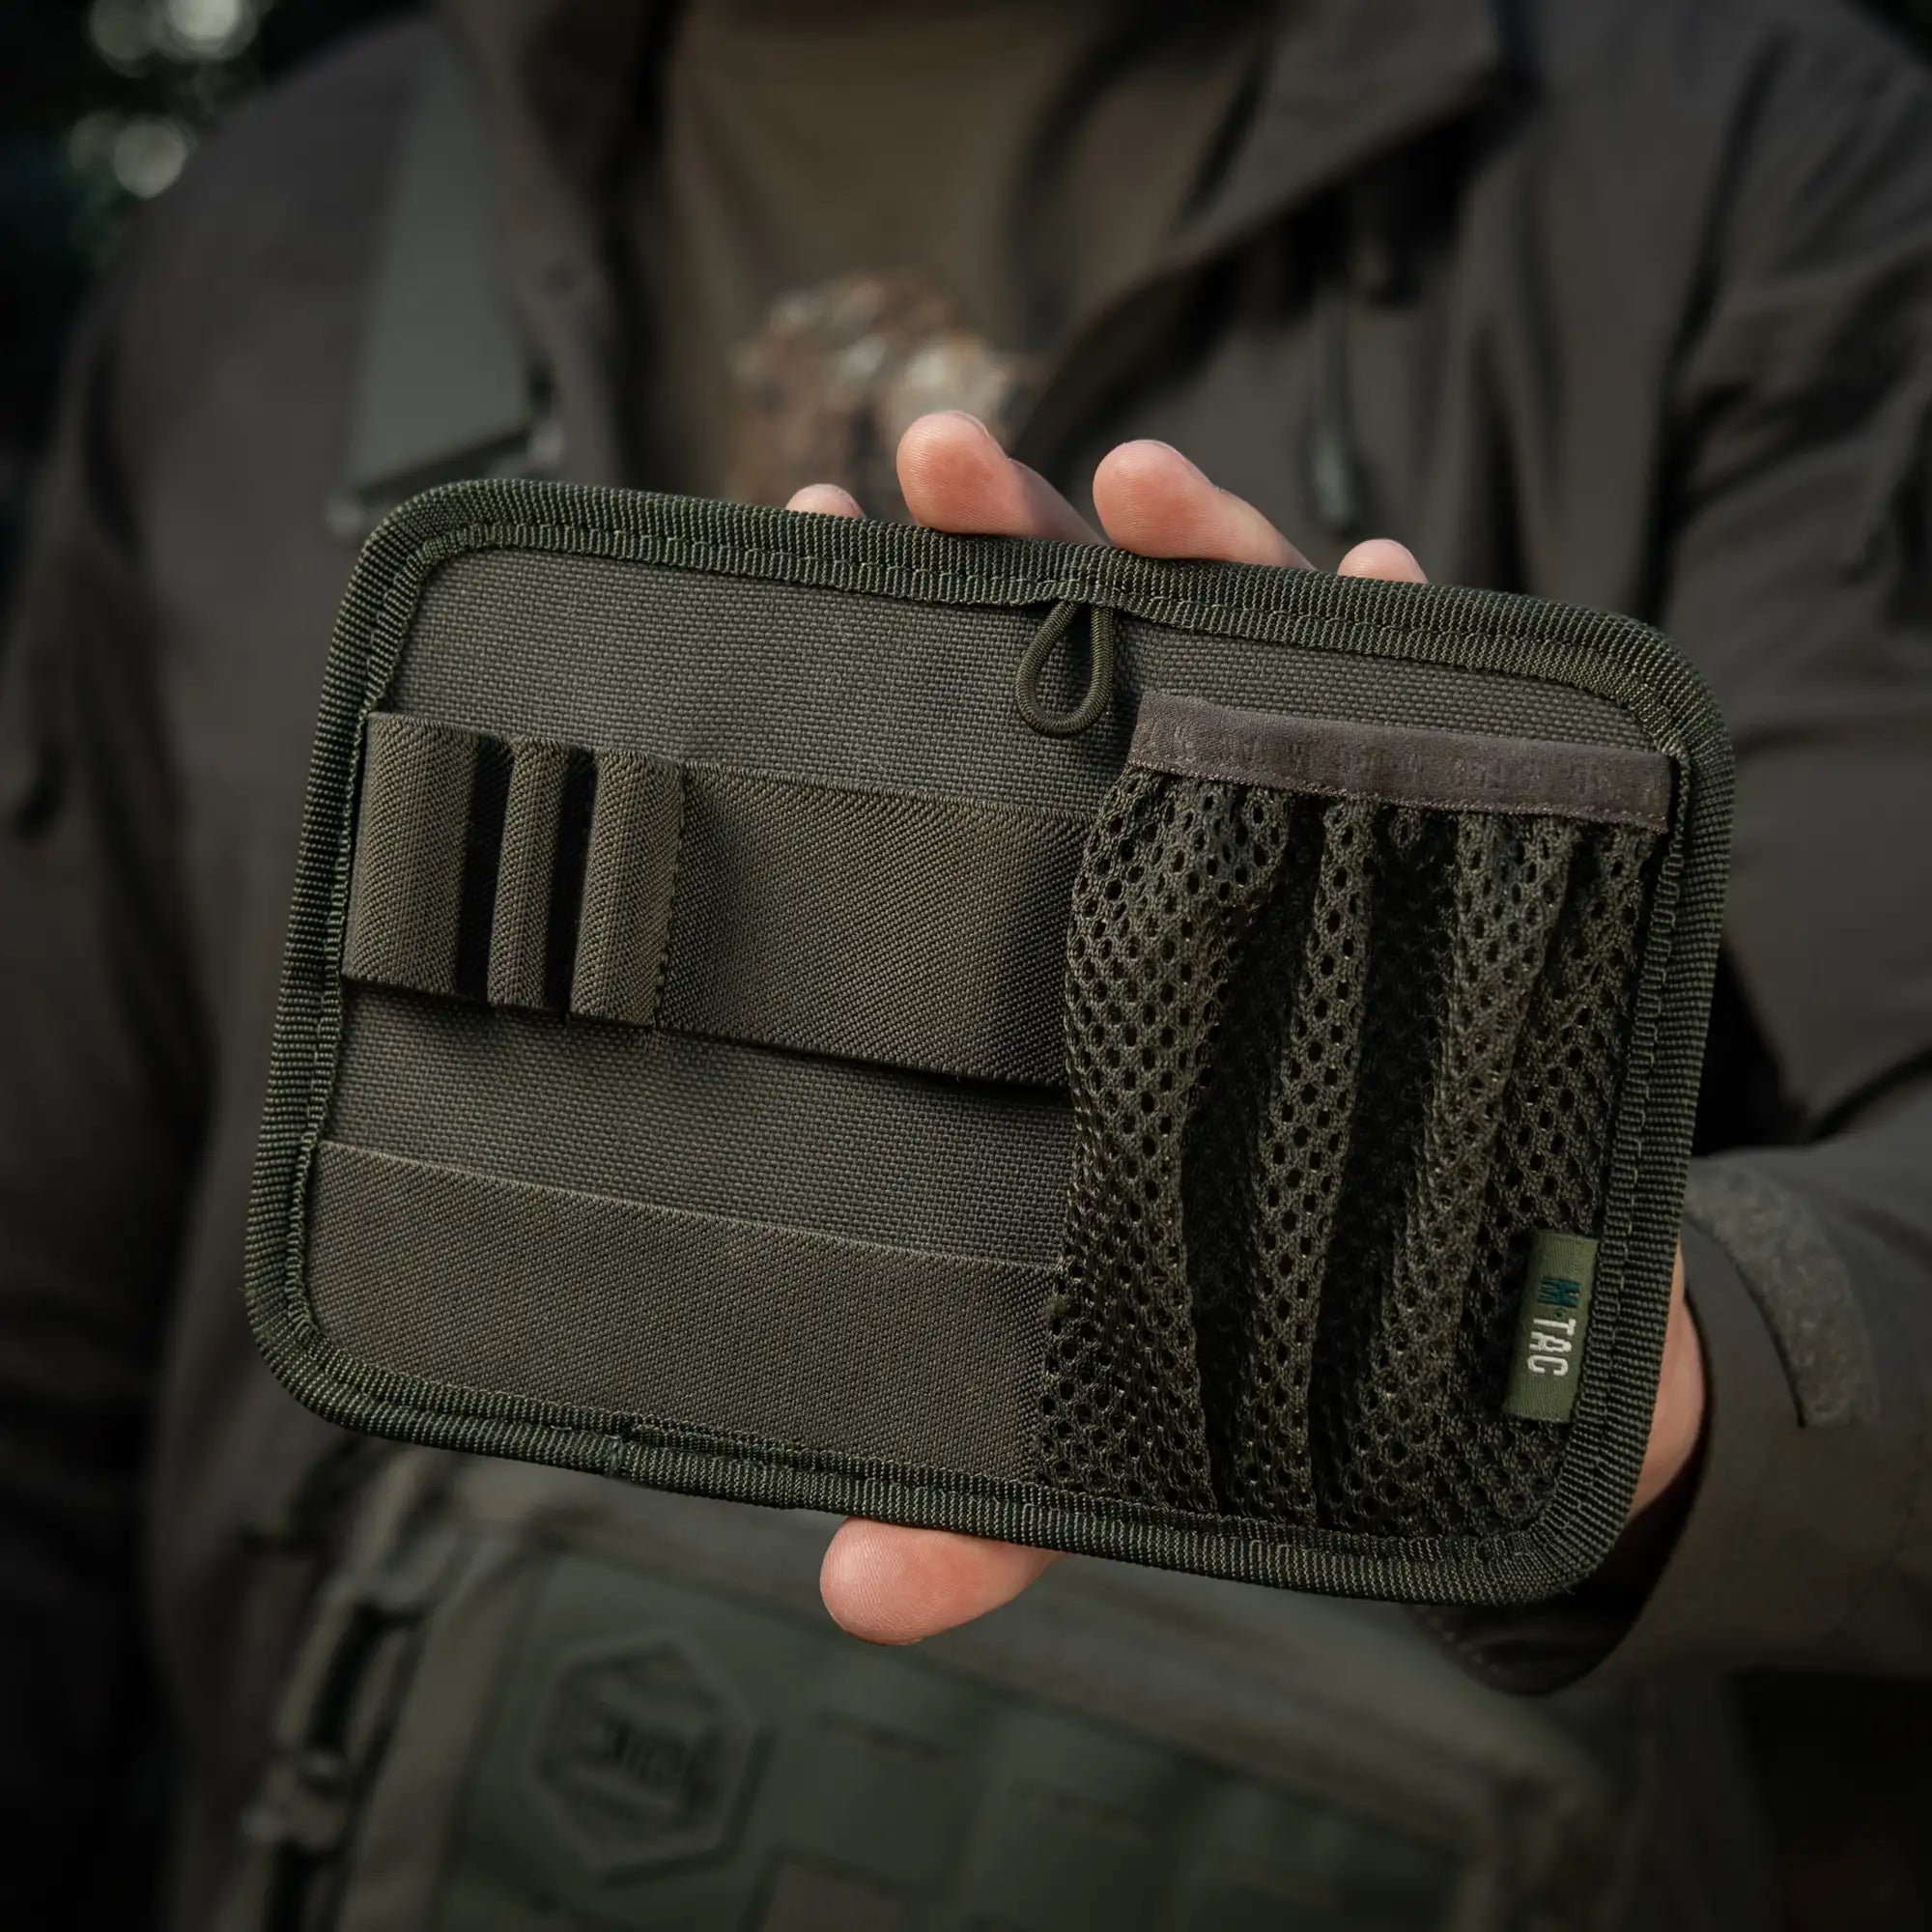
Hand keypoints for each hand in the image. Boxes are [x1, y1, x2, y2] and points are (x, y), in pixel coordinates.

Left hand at [790, 412, 1704, 1640]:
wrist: (1493, 1363)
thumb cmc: (1278, 1356)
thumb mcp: (1119, 1423)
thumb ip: (994, 1489)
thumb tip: (855, 1592)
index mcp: (1044, 962)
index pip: (938, 788)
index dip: (861, 667)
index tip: (778, 566)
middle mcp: (1144, 872)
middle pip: (1059, 673)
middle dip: (993, 552)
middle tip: (923, 472)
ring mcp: (1283, 842)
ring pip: (1223, 650)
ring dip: (1176, 542)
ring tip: (1124, 482)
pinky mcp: (1421, 849)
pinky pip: (1409, 712)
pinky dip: (1384, 631)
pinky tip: (1367, 579)